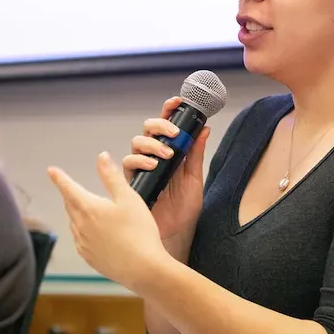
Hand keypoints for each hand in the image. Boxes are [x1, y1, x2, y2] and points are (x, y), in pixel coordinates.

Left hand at [49, 151, 171, 290]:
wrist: (144, 269)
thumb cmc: (139, 231)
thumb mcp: (128, 198)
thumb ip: (112, 176)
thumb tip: (101, 157)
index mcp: (88, 208)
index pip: (68, 188)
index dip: (59, 178)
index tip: (51, 171)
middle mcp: (80, 226)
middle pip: (70, 205)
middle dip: (70, 195)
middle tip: (71, 188)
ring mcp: (83, 244)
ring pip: (74, 223)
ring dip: (77, 213)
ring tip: (86, 209)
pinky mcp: (89, 258)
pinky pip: (80, 239)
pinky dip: (83, 231)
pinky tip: (94, 232)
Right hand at [121, 96, 210, 257]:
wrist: (176, 233)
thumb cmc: (184, 208)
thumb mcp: (195, 178)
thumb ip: (196, 154)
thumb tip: (204, 129)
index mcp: (170, 152)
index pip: (167, 125)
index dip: (169, 110)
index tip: (178, 101)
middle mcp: (153, 156)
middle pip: (148, 129)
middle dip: (160, 125)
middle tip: (175, 134)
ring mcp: (141, 167)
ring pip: (137, 143)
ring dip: (152, 144)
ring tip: (167, 155)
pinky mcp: (132, 180)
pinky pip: (129, 163)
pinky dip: (140, 161)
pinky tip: (153, 165)